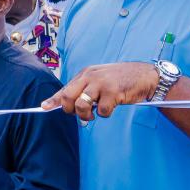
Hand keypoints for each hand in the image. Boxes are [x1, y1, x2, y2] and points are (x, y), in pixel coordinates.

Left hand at [41, 62, 159, 120]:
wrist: (145, 76)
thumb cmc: (120, 80)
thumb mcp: (99, 80)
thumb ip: (84, 90)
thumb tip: (68, 106)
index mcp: (85, 74)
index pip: (65, 89)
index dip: (54, 100)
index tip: (43, 107)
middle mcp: (90, 77)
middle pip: (68, 97)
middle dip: (70, 110)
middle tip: (80, 114)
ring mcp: (101, 83)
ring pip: (81, 105)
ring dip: (86, 115)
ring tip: (94, 114)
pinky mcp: (113, 92)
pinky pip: (102, 111)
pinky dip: (105, 114)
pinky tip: (111, 107)